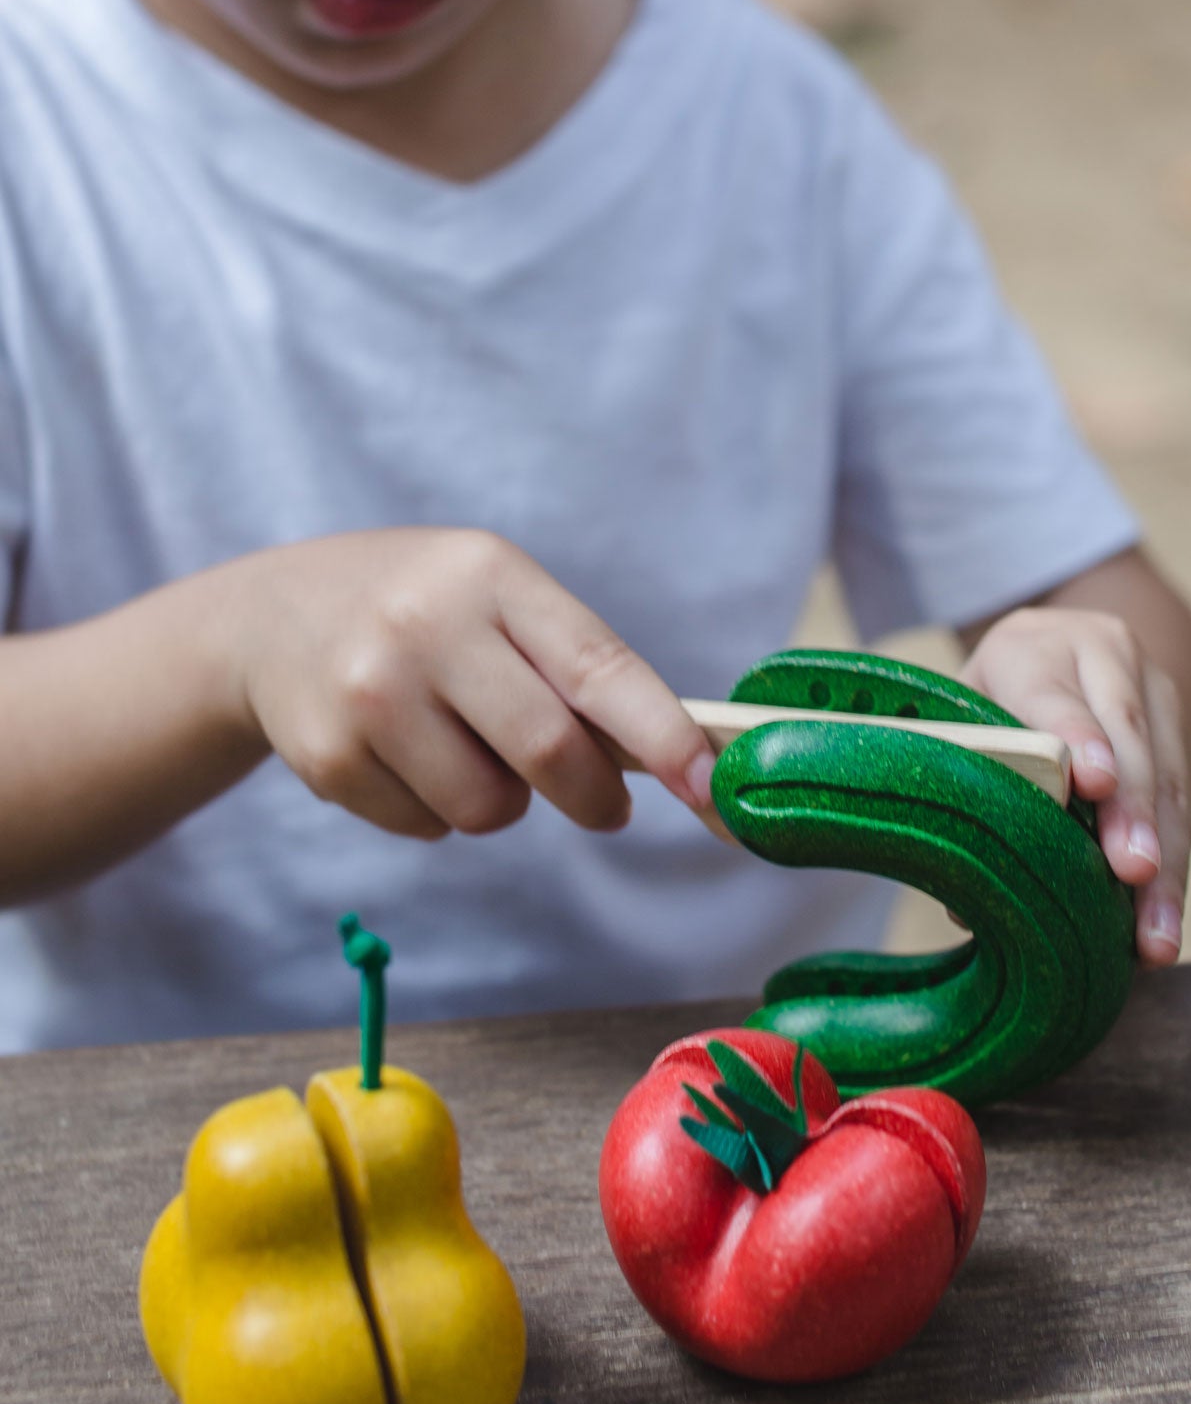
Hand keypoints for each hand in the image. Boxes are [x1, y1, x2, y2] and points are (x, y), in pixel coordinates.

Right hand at [228, 529, 715, 839]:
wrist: (268, 615)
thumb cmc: (422, 610)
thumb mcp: (493, 595)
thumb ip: (572, 664)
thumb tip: (678, 760)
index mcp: (492, 575)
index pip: (598, 666)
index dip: (664, 734)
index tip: (709, 785)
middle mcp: (426, 626)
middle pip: (550, 753)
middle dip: (596, 798)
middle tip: (606, 806)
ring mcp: (369, 692)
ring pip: (490, 808)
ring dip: (503, 802)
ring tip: (467, 748)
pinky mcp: (327, 756)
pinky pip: (429, 827)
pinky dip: (437, 811)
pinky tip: (404, 756)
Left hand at [959, 606, 1190, 965]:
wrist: (1054, 646)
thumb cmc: (986, 704)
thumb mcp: (961, 721)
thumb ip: (964, 788)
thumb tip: (965, 900)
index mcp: (1030, 647)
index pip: (1053, 691)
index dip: (1077, 736)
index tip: (1095, 784)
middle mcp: (1100, 654)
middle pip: (1124, 732)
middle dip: (1132, 809)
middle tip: (1133, 870)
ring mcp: (1149, 686)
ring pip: (1166, 774)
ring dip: (1165, 857)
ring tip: (1156, 930)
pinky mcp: (1177, 726)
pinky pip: (1182, 799)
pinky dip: (1175, 864)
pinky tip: (1165, 919)